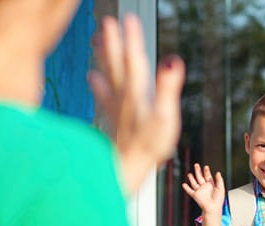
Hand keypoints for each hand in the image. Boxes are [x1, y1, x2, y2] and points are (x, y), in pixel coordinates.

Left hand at [89, 14, 185, 194]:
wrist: (126, 169)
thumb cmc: (148, 147)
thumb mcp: (166, 117)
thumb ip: (168, 88)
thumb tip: (173, 61)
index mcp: (137, 93)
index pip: (135, 60)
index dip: (132, 38)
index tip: (129, 18)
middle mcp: (124, 97)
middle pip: (117, 63)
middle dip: (113, 41)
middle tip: (107, 21)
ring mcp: (117, 108)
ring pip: (108, 75)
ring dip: (103, 56)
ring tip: (96, 39)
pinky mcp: (114, 119)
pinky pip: (103, 95)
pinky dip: (97, 83)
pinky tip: (91, 76)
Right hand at [182, 164, 225, 213]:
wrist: (213, 208)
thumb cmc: (218, 200)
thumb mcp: (221, 188)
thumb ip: (219, 180)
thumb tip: (218, 172)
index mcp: (211, 185)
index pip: (208, 176)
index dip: (206, 171)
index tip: (206, 167)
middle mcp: (204, 187)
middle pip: (200, 177)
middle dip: (198, 171)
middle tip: (196, 165)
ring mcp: (199, 191)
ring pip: (194, 183)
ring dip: (191, 178)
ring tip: (189, 174)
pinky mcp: (195, 195)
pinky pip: (189, 191)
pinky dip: (186, 188)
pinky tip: (184, 184)